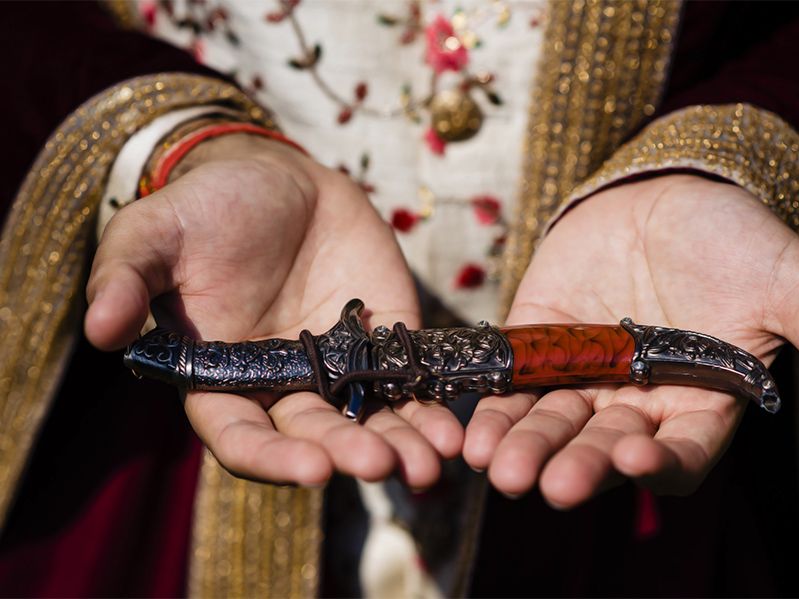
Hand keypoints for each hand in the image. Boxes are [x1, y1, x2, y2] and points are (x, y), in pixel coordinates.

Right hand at [85, 134, 461, 487]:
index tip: (310, 469)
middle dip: (347, 455)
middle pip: (313, 438)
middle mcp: (281, 385)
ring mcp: (337, 368)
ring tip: (432, 462)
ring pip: (367, 423)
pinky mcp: (384, 343)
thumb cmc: (209, 207)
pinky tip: (453, 429)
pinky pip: (408, 385)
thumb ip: (126, 278)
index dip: (271, 458)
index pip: (240, 436)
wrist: (279, 180)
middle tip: (382, 465)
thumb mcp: (156, 232)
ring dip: (400, 447)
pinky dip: (430, 409)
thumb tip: (98, 329)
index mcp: (221, 377)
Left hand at [464, 174, 798, 506]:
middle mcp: (635, 402)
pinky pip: (510, 381)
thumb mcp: (791, 284)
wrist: (670, 190)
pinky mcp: (536, 343)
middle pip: (603, 448)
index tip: (639, 460)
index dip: (661, 463)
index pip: (679, 453)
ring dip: (523, 445)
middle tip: (548, 484)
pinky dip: (491, 402)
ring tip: (496, 464)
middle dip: (575, 464)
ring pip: (549, 423)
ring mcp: (581, 376)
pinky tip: (469, 423)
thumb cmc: (737, 239)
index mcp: (697, 403)